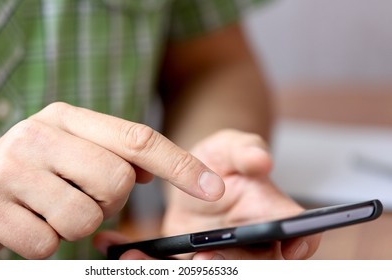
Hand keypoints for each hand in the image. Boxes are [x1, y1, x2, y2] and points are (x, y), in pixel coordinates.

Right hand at [0, 102, 224, 258]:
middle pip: (117, 180)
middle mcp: (39, 135)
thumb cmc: (24, 175)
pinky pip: (49, 243)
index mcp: (65, 117)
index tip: (213, 187)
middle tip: (81, 198)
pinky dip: (45, 243)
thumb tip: (151, 172)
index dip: (180, 164)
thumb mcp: (65, 152)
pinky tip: (25, 226)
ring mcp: (13, 169)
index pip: (137, 139)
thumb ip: (108, 155)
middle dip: (109, 202)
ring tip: (48, 211)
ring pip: (85, 217)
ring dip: (73, 225)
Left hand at [95, 129, 319, 259]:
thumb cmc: (220, 157)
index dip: (301, 245)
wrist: (191, 169)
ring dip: (175, 269)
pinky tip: (119, 250)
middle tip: (201, 256)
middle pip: (249, 264)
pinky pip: (169, 265)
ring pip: (206, 271)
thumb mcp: (231, 146)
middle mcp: (249, 242)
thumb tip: (261, 162)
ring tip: (138, 258)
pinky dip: (144, 260)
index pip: (299, 235)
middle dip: (227, 265)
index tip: (291, 248)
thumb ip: (246, 151)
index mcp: (270, 214)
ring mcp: (217, 253)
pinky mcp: (186, 256)